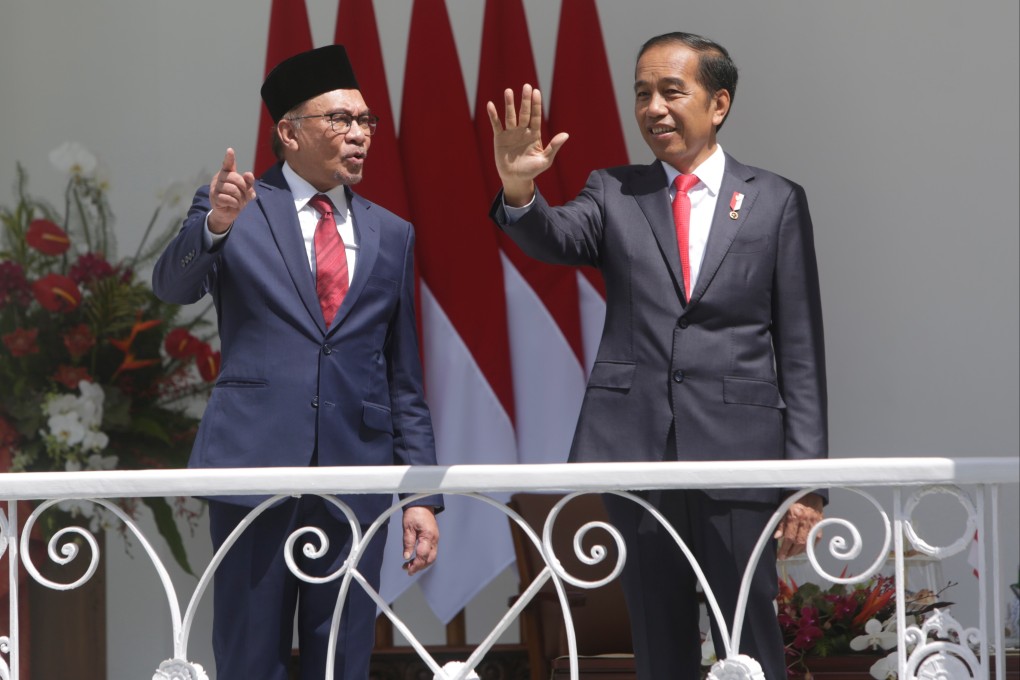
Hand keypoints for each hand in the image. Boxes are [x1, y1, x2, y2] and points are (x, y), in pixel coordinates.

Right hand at [208, 148, 255, 233]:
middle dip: (244, 188)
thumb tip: (249, 174)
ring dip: (240, 198)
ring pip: (233, 190)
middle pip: (235, 178)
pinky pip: (229, 199)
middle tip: (244, 195)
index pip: (228, 164)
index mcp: (227, 173)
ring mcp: (215, 187)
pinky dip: (235, 203)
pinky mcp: (214, 197)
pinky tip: (234, 205)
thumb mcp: (246, 190)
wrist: (228, 213)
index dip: (229, 158)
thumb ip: (249, 182)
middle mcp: (219, 178)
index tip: (230, 150)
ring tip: (239, 201)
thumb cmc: (237, 198)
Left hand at [401, 505, 438, 575]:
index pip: (423, 555)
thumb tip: (407, 556)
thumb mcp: (407, 527)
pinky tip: (416, 559)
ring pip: (432, 557)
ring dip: (422, 563)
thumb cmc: (414, 513)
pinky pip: (431, 552)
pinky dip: (424, 558)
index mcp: (428, 536)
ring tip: (410, 566)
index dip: (416, 564)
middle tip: (408, 570)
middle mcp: (434, 539)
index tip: (408, 569)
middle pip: (430, 559)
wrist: (422, 504)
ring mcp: (435, 539)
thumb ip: (408, 542)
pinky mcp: (434, 538)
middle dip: (420, 566)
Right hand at [485, 84, 568, 205]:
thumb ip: (554, 147)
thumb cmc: (531, 171)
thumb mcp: (545, 161)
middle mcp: (522, 131)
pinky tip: (490, 105)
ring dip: (509, 104)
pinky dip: (493, 115)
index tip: (536, 92)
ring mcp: (510, 133)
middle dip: (525, 100)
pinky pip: (496, 124)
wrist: (515, 179)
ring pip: (510, 116)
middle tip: (526, 86)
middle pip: (524, 113)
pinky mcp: (499, 138)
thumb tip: (566, 134)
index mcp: (534, 134)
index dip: (536, 105)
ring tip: (508, 91)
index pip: (535, 116)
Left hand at [774, 492, 823, 559]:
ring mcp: (814, 523)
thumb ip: (781, 523)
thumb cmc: (794, 497)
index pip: (789, 537)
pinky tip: (804, 549)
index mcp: (794, 515)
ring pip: (808, 542)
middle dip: (791, 552)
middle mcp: (805, 520)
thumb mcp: (784, 507)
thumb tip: (777, 537)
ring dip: (800, 551)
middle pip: (799, 542)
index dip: (784, 549)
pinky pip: (817, 538)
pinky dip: (811, 545)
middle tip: (785, 557)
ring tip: (793, 554)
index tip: (780, 555)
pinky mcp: (820, 523)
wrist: (810, 490)